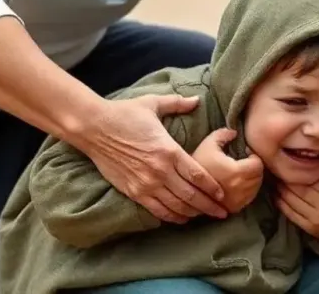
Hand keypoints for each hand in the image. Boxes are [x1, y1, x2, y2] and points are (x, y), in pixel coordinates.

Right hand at [80, 94, 228, 224]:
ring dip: (192, 214)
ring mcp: (146, 184)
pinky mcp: (133, 191)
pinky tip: (180, 218)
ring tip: (204, 216)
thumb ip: (177, 103)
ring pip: (176, 206)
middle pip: (191, 195)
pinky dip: (171, 217)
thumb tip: (196, 100)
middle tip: (222, 213)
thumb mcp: (153, 104)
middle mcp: (160, 171)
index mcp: (169, 150)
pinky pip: (157, 210)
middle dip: (209, 206)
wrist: (94, 127)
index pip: (198, 175)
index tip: (223, 194)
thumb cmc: (124, 114)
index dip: (213, 187)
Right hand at [191, 128, 263, 213]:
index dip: (253, 157)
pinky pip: (249, 199)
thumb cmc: (197, 162)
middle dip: (254, 168)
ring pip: (256, 189)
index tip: (244, 153)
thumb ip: (223, 134)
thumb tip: (235, 132)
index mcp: (236, 171)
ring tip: (239, 172)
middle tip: (243, 162)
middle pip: (259, 177)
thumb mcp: (208, 143)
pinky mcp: (233, 209)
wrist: (185, 186)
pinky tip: (236, 184)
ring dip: (252, 180)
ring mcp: (237, 201)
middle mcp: (239, 189)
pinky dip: (247, 191)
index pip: (258, 165)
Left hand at [276, 168, 318, 248]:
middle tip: (278, 170)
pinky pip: (289, 213)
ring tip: (277, 180)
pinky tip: (277, 194)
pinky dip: (280, 202)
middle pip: (299, 190)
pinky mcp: (308, 228)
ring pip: (291, 201)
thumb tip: (312, 153)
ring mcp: (316, 219)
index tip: (287, 162)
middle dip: (286, 179)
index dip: (297, 170)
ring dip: (280, 189)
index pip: (310, 178)